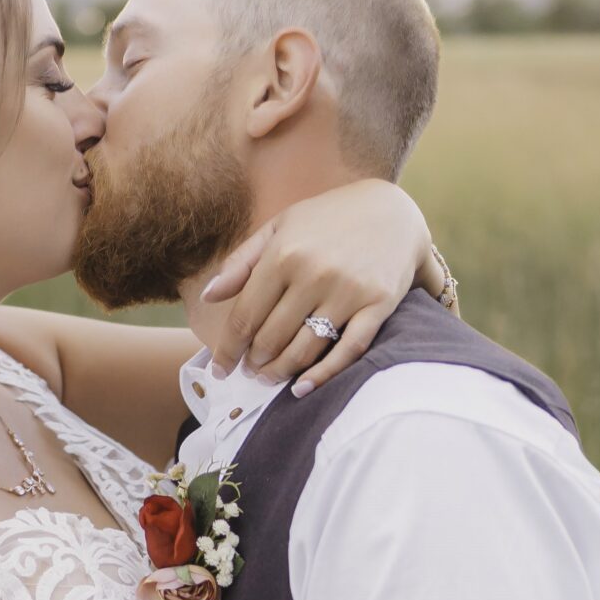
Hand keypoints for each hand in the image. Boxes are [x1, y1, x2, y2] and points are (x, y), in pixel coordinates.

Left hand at [201, 179, 432, 395]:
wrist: (392, 211)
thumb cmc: (328, 220)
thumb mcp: (280, 227)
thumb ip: (242, 262)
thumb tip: (208, 296)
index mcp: (284, 253)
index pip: (245, 316)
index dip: (228, 349)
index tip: (219, 369)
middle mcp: (314, 273)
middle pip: (272, 337)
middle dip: (254, 361)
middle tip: (250, 371)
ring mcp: (348, 291)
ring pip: (304, 349)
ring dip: (281, 371)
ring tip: (270, 377)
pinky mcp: (377, 304)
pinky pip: (348, 350)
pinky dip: (323, 375)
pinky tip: (301, 388)